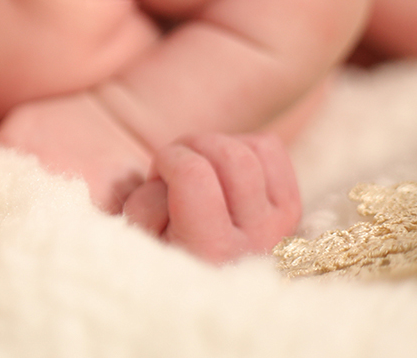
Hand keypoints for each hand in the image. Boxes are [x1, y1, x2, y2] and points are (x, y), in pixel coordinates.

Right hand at [122, 133, 300, 263]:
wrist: (204, 286)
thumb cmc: (162, 254)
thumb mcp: (141, 237)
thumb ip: (145, 204)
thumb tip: (170, 174)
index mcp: (210, 249)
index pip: (194, 174)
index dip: (169, 159)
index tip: (157, 172)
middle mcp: (254, 238)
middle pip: (231, 155)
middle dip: (193, 146)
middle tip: (175, 164)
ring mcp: (279, 223)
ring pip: (253, 149)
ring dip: (217, 146)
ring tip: (199, 169)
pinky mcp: (291, 208)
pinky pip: (270, 149)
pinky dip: (243, 146)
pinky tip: (223, 170)